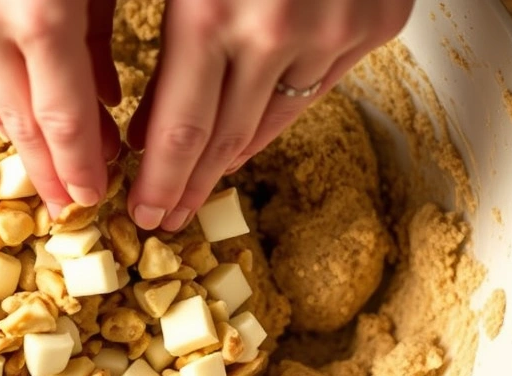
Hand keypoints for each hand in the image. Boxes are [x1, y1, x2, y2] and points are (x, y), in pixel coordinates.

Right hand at [0, 0, 121, 217]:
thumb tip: (107, 99)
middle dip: (46, 168)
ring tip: (47, 158)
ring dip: (17, 133)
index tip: (89, 197)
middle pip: (20, 119)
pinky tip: (14, 108)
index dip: (77, 166)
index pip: (63, 121)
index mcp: (41, 17)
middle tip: (65, 200)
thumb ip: (100, 33)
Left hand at [125, 0, 414, 230]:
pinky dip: (273, 117)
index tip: (138, 210)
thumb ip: (156, 29)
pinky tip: (246, 138)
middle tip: (162, 219)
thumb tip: (136, 119)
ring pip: (270, 123)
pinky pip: (314, 90)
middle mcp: (276, 31)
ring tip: (198, 190)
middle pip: (223, 141)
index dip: (156, 180)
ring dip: (228, 162)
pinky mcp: (375, 23)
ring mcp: (336, 29)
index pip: (178, 130)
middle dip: (186, 187)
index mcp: (211, 9)